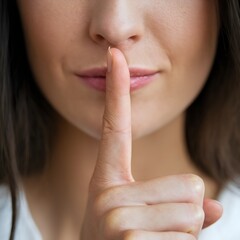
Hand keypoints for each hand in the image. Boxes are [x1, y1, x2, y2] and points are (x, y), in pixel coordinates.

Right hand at [81, 48, 221, 239]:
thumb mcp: (141, 220)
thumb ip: (180, 206)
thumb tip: (218, 208)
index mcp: (108, 180)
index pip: (114, 124)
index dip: (116, 89)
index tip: (115, 56)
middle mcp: (108, 193)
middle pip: (189, 184)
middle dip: (183, 211)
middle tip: (154, 230)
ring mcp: (116, 216)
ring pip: (193, 211)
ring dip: (182, 232)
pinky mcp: (129, 237)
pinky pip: (188, 234)